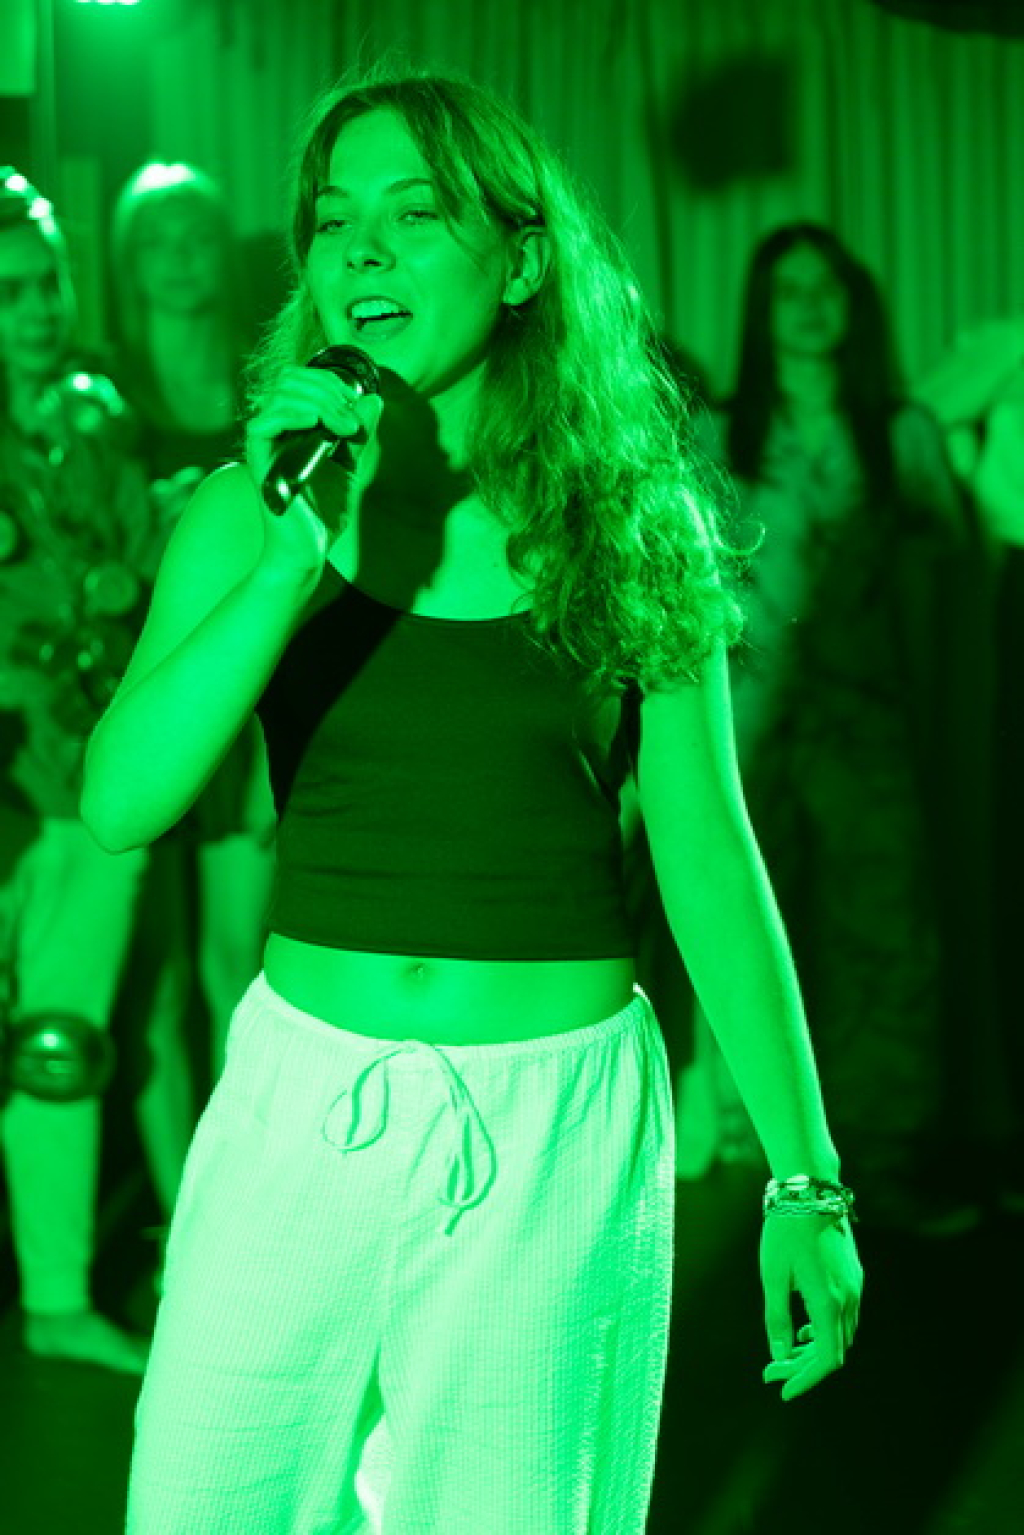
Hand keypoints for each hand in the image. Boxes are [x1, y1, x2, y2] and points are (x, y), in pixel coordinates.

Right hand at [246, 363, 382, 574]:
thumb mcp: (348, 465)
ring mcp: (266, 446)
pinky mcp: (259, 463)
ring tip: (344, 428)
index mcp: (292, 427)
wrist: (308, 551)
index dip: (330, 381)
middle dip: (327, 388)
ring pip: (280, 396)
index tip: (355, 403)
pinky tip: (316, 423)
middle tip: (351, 419)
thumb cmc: (322, 513)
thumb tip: (373, 398)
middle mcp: (275, 431)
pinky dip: (291, 415)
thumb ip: (358, 432)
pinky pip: (263, 424)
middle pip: (290, 379)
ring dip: (320, 402)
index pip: (301, 380)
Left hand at [759, 1213, 862, 1400]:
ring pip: (841, 1334)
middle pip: (833, 1350)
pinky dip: (825, 1330)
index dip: (806, 1380)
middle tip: (771, 1371)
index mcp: (828, 1301)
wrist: (810, 1189)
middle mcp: (849, 1298)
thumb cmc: (785, 1230)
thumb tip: (779, 1357)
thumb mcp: (773, 1276)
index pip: (826, 1359)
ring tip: (785, 1351)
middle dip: (802, 1367)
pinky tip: (804, 1329)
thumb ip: (777, 1319)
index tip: (783, 1391)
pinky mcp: (854, 1275)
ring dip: (814, 1349)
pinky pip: (845, 1316)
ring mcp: (855, 1286)